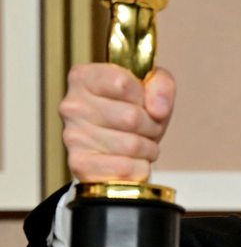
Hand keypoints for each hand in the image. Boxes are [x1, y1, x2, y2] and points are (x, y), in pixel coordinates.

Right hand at [59, 63, 175, 181]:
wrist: (121, 145)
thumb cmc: (135, 110)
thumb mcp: (153, 87)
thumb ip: (162, 85)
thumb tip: (158, 110)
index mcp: (84, 77)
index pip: (122, 83)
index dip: (144, 96)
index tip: (142, 101)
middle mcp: (72, 105)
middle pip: (131, 117)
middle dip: (151, 125)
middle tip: (147, 127)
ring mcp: (73, 137)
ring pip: (132, 145)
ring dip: (148, 147)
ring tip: (140, 143)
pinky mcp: (80, 166)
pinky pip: (126, 169)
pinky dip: (139, 167)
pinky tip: (131, 160)